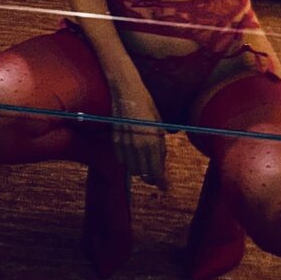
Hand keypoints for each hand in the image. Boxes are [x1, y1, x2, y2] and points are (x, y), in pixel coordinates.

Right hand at [109, 74, 167, 189]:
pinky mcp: (115, 140)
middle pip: (144, 174)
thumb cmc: (147, 106)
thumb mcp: (159, 125)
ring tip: (145, 163)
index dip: (161, 182)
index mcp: (153, 142)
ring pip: (132, 169)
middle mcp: (138, 146)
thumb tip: (160, 162)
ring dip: (139, 169)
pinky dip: (127, 160)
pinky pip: (121, 159)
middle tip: (156, 176)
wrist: (127, 92)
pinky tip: (132, 153)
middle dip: (151, 177)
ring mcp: (125, 144)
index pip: (156, 171)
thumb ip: (160, 146)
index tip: (165, 187)